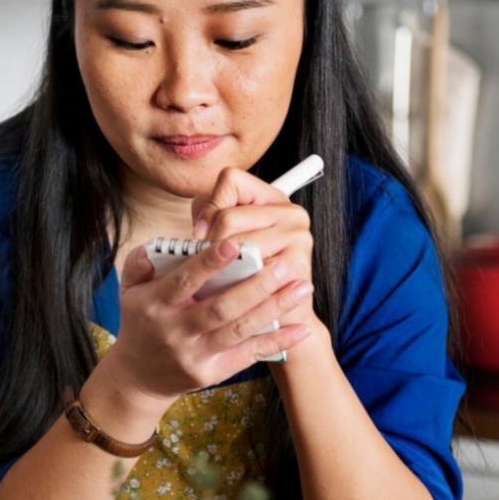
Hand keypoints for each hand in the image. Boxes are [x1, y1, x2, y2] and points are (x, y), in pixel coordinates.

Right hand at [105, 237, 314, 404]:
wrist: (138, 377)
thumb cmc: (141, 321)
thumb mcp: (129, 290)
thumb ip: (141, 263)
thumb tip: (160, 244)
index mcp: (156, 304)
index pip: (185, 281)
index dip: (209, 264)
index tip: (235, 244)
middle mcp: (176, 331)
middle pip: (221, 308)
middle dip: (256, 286)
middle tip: (286, 265)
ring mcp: (196, 354)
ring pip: (240, 330)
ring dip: (274, 308)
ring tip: (302, 287)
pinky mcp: (213, 372)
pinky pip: (249, 355)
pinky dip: (277, 342)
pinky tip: (301, 328)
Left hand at [191, 167, 315, 329]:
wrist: (281, 320)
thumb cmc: (247, 277)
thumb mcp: (227, 238)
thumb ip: (210, 216)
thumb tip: (200, 226)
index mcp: (274, 199)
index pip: (231, 180)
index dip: (210, 205)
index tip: (201, 233)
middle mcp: (291, 213)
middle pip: (228, 216)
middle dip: (209, 243)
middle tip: (208, 265)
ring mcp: (298, 237)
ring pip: (236, 243)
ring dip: (219, 267)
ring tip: (217, 280)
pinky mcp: (297, 264)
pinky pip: (250, 268)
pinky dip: (235, 282)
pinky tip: (234, 290)